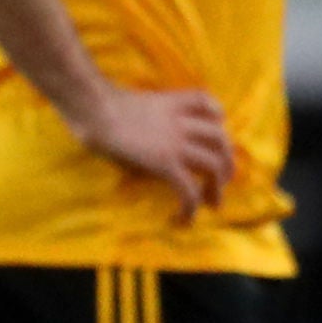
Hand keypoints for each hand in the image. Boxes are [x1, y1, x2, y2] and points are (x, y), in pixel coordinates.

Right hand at [74, 85, 235, 215]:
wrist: (94, 110)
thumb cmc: (99, 109)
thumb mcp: (133, 108)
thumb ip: (151, 121)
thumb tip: (149, 145)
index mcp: (173, 104)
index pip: (208, 104)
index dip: (217, 118)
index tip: (212, 133)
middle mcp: (183, 123)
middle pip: (221, 140)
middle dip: (227, 163)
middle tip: (220, 182)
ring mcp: (177, 143)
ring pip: (215, 165)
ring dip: (217, 186)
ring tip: (212, 202)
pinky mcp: (165, 162)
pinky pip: (188, 189)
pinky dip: (191, 206)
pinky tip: (185, 218)